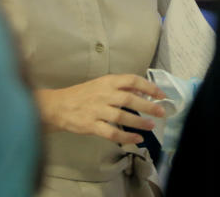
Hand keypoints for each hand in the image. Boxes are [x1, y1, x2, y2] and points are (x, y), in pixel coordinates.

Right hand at [36, 74, 166, 144]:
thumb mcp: (100, 84)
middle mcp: (103, 94)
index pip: (131, 80)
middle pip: (129, 99)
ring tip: (151, 126)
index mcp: (107, 82)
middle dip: (148, 105)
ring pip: (122, 116)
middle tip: (161, 111)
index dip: (148, 86)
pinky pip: (112, 132)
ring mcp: (97, 110)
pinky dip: (126, 136)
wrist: (58, 106)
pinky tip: (136, 139)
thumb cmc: (82, 95)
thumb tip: (142, 93)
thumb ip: (119, 88)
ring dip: (139, 122)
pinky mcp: (91, 126)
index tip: (160, 94)